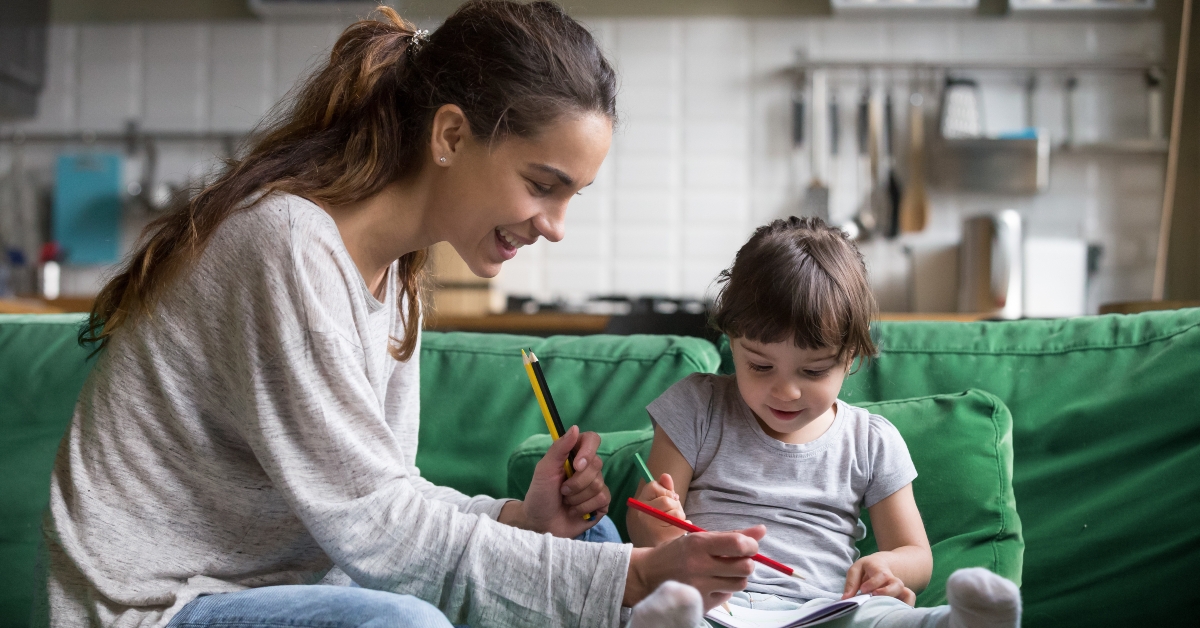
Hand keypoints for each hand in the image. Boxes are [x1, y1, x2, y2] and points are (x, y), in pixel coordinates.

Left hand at [508, 426, 609, 537]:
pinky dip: (584, 507)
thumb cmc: (540, 494)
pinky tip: (575, 511)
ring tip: (566, 501)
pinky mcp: (601, 503)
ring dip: (577, 497)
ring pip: (598, 484)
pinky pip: (602, 499)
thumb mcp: (544, 470)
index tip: (577, 464)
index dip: (588, 450)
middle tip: (562, 490)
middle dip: (576, 482)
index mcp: (574, 455)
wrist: (540, 524)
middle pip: (596, 465)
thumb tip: (575, 428)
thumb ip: (559, 448)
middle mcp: (588, 468)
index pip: (592, 440)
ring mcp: (596, 486)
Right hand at [625, 525, 766, 609]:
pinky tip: (711, 583)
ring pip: (740, 583)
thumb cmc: (675, 553)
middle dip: (746, 562)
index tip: (749, 545)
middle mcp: (699, 566)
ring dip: (737, 576)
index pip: (738, 544)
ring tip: (723, 571)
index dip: (751, 545)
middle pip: (745, 567)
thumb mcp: (698, 538)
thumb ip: (731, 535)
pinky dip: (724, 588)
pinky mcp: (700, 603)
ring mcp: (700, 587)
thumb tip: (762, 530)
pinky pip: (727, 596)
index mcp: (698, 544)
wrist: (646, 576)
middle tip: (737, 559)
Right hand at [632, 473, 688, 544]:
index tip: (668, 501)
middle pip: (667, 500)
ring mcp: (650, 526)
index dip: (665, 492)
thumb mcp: (655, 507)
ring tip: (673, 526)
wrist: (647, 558)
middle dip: (675, 506)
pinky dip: (685, 526)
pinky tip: (679, 531)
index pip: (653, 486)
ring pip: (677, 513)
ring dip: (680, 518)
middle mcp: (641, 514)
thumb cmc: (654, 529)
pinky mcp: (661, 538)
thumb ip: (662, 490)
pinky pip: (682, 524)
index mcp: (638, 504)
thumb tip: (666, 475)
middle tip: (670, 517)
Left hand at [842, 555, 915, 604]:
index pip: (881, 575)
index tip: (863, 590)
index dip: (873, 583)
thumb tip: (845, 599)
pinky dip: (906, 606)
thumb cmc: (869, 568)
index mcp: (880, 569)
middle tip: (874, 596)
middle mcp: (893, 579)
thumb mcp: (858, 568)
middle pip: (897, 585)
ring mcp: (900, 588)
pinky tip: (893, 611)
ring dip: (897, 602)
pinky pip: (910, 601)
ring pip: (907, 594)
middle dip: (887, 592)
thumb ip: (851, 582)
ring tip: (884, 607)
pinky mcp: (903, 595)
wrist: (888, 564)